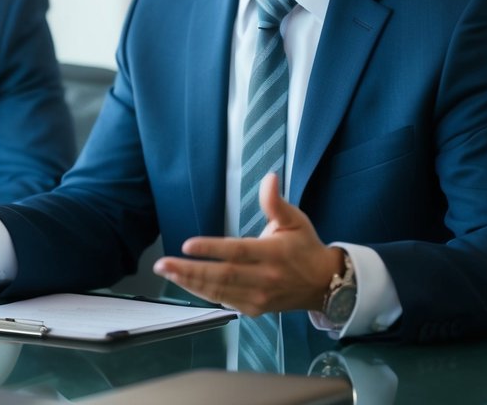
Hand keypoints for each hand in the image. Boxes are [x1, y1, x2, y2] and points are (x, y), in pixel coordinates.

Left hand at [152, 173, 342, 315]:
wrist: (325, 285)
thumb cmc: (305, 247)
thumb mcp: (294, 220)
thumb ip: (276, 202)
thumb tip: (269, 178)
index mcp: (273, 254)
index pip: (238, 252)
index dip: (212, 249)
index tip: (187, 245)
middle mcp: (265, 278)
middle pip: (223, 276)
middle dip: (189, 270)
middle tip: (162, 264)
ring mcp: (259, 297)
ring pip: (219, 291)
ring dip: (189, 283)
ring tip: (166, 272)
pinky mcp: (254, 309)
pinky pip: (223, 301)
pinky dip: (202, 293)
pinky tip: (184, 282)